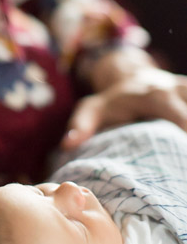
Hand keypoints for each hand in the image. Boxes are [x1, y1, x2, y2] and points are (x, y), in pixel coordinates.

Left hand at [62, 67, 186, 148]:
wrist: (129, 77)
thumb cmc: (111, 101)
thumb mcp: (92, 108)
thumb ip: (82, 124)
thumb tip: (68, 144)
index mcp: (155, 96)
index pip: (178, 116)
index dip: (186, 131)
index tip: (185, 152)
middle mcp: (176, 90)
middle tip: (185, 165)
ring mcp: (186, 89)